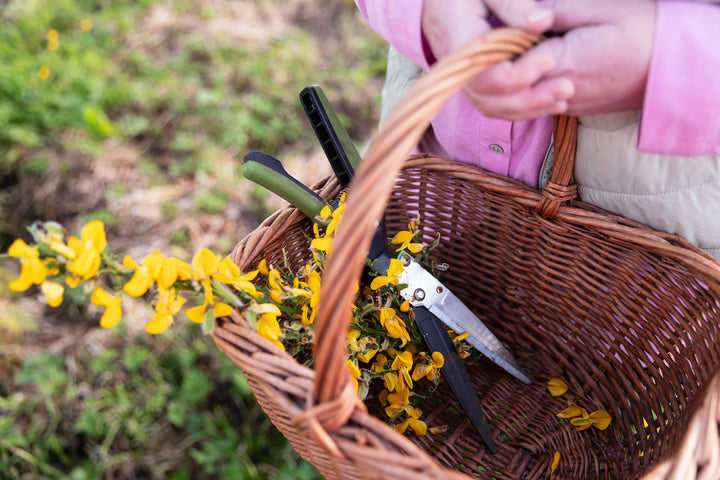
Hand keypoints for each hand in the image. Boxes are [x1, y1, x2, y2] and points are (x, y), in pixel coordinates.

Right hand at [423, 0, 575, 119]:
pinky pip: (495, 105)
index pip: (483, 73)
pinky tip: (550, 103)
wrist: (439, 5)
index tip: (550, 58)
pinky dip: (522, 108)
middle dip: (530, 98)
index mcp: (455, 41)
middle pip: (489, 99)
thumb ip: (511, 2)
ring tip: (563, 98)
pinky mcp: (475, 86)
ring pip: (493, 107)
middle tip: (566, 87)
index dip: (517, 74)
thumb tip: (542, 21)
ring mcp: (463, 81)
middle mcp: (456, 69)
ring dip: (530, 108)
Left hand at [463, 0, 655, 118]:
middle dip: (491, 69)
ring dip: (501, 84)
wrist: (672, 68)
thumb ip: (557, 11)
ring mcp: (563, 105)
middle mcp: (559, 92)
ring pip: (514, 104)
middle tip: (484, 44)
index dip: (495, 49)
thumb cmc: (642, 31)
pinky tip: (514, 70)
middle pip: (506, 90)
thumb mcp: (601, 8)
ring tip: (495, 57)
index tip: (492, 27)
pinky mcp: (567, 109)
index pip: (511, 65)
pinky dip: (516, 92)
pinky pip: (530, 106)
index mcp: (564, 63)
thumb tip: (524, 13)